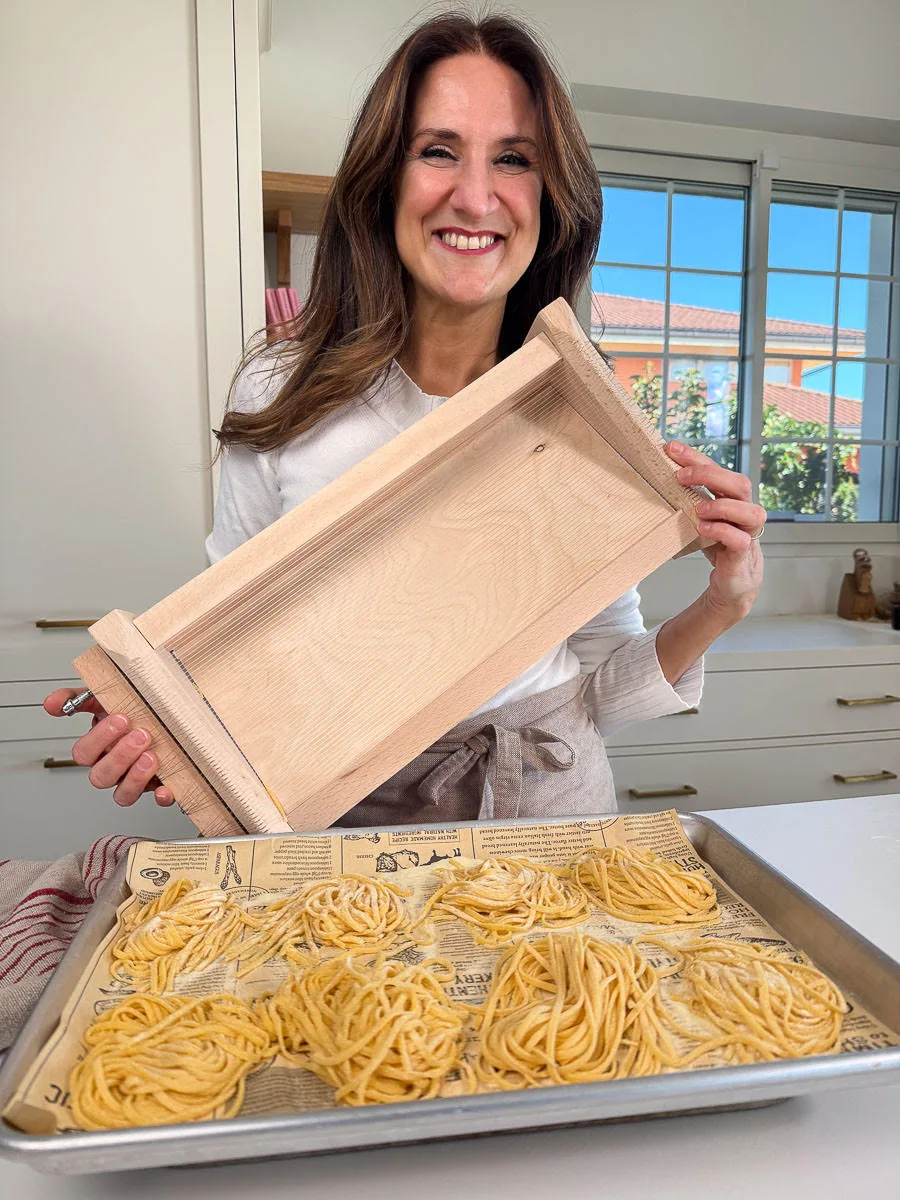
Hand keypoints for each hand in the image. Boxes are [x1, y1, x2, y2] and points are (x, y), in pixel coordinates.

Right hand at [43, 689, 174, 807]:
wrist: (166, 715)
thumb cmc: (131, 711)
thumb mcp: (103, 698)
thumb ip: (76, 698)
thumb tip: (51, 704)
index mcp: (97, 750)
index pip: (84, 753)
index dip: (99, 739)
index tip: (120, 719)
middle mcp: (113, 769)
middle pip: (101, 776)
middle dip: (120, 756)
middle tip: (140, 735)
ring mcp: (134, 781)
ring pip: (123, 794)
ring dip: (136, 778)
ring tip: (151, 756)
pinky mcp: (159, 787)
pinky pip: (159, 801)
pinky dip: (162, 796)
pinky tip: (166, 788)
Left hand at [665, 441, 765, 623]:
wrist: (732, 581)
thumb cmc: (716, 544)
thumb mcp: (697, 518)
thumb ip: (685, 501)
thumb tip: (652, 480)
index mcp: (730, 497)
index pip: (717, 469)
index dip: (696, 457)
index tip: (671, 448)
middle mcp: (743, 510)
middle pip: (740, 483)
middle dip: (710, 475)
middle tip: (681, 477)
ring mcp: (747, 532)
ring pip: (750, 511)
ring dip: (722, 506)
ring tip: (697, 509)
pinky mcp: (744, 553)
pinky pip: (740, 539)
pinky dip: (722, 531)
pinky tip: (703, 528)